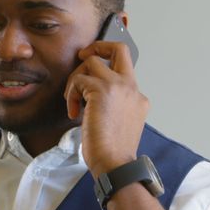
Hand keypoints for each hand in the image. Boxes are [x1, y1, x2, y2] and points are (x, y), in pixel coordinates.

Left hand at [63, 41, 148, 176]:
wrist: (116, 163)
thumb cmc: (113, 151)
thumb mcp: (119, 124)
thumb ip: (113, 106)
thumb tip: (89, 96)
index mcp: (138, 97)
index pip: (125, 67)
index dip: (107, 63)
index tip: (93, 69)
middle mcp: (132, 87)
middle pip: (119, 49)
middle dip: (98, 47)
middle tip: (82, 57)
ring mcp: (118, 86)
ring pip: (92, 62)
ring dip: (76, 79)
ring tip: (73, 101)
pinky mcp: (101, 90)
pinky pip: (78, 80)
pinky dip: (70, 95)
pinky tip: (74, 113)